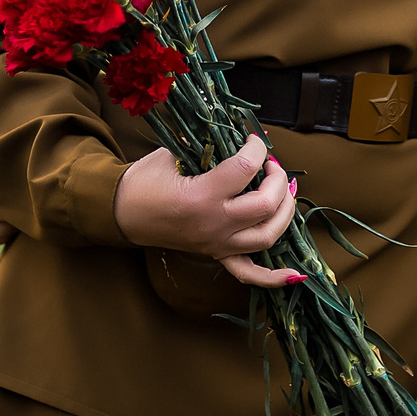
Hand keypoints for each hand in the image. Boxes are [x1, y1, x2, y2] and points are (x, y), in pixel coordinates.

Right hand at [113, 136, 303, 289]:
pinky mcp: (216, 254)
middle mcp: (214, 224)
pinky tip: (294, 274)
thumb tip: (234, 139)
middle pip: (265, 205)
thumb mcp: (171, 155)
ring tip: (285, 192)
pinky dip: (273, 276)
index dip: (257, 148)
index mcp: (201, 196)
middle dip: (278, 179)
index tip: (253, 138)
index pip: (245, 167)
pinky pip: (249, 273)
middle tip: (270, 165)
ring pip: (267, 236)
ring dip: (285, 213)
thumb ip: (204, 147)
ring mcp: (217, 244)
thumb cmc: (143, 182)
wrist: (122, 214)